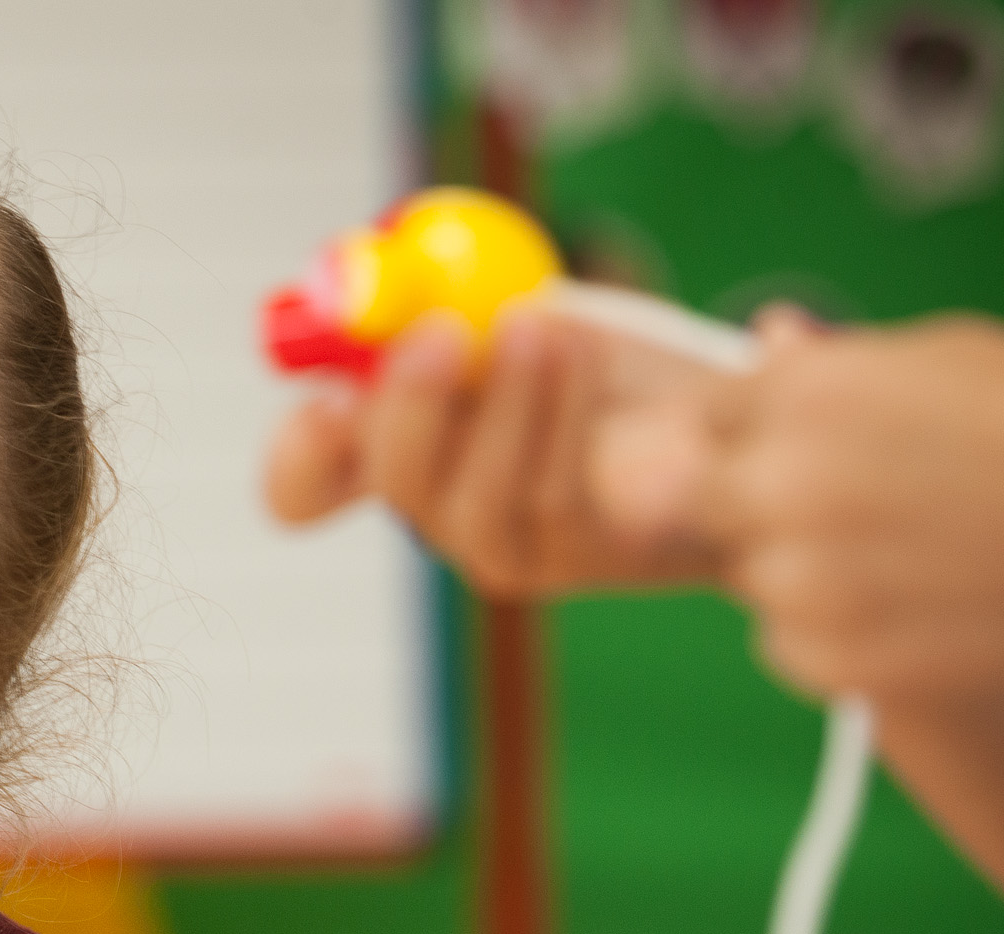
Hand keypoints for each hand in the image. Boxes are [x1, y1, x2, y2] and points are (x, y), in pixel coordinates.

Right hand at [265, 307, 724, 597]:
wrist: (737, 420)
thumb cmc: (603, 359)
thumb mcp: (511, 307)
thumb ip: (436, 294)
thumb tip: (369, 275)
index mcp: (396, 448)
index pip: (305, 486)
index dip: (299, 453)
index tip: (327, 400)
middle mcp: (438, 509)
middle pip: (393, 484)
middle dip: (410, 406)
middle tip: (447, 330)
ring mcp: (508, 546)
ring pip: (482, 496)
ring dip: (515, 400)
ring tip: (560, 329)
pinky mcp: (586, 554)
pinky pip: (564, 495)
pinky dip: (579, 415)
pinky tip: (602, 354)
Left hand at [658, 312, 1003, 710]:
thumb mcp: (963, 362)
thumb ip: (849, 362)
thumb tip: (771, 335)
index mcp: (809, 394)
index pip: (714, 415)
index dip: (760, 432)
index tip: (813, 446)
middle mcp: (783, 483)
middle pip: (714, 500)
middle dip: (765, 505)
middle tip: (866, 510)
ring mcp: (799, 578)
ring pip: (753, 576)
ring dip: (804, 572)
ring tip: (909, 559)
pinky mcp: (826, 657)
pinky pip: (789, 643)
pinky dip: (834, 636)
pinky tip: (914, 611)